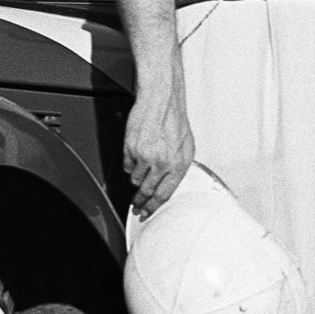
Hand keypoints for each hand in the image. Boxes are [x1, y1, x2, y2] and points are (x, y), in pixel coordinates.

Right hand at [124, 84, 194, 216]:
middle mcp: (163, 162)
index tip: (147, 213)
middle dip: (140, 202)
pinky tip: (138, 153)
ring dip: (138, 177)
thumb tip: (169, 183)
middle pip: (147, 192)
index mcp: (180, 164)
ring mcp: (146, 156)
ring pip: (136, 180)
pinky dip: (131, 163)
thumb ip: (178, 167)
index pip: (165, 194)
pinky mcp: (132, 149)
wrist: (162, 100)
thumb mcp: (186, 146)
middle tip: (136, 206)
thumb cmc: (174, 119)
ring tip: (143, 165)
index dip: (154, 207)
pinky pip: (128, 165)